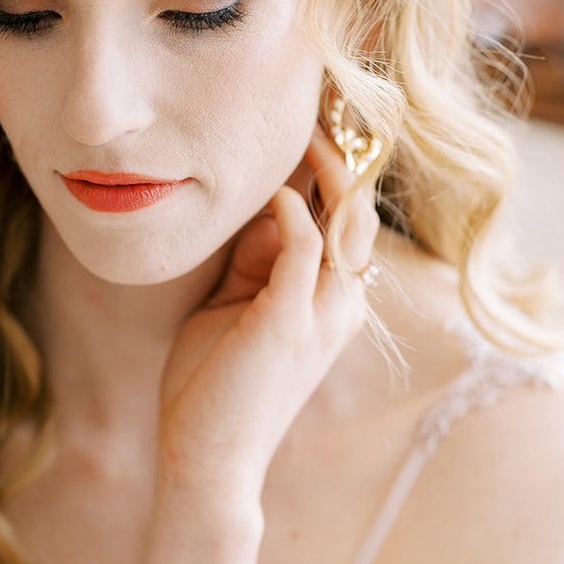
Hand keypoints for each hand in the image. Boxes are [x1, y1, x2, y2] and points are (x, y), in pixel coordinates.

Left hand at [157, 122, 379, 501]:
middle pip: (359, 206)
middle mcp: (341, 301)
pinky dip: (292, 207)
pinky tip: (269, 188)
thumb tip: (264, 203)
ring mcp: (322, 312)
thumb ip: (255, 257)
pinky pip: (306, 243)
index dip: (334, 163)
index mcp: (332, 297)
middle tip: (309, 105)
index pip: (346, 214)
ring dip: (325, 166)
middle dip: (341, 150)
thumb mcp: (235, 304)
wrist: (205, 457)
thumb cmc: (212, 384)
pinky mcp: (290, 320)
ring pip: (348, 216)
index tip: (306, 116)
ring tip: (299, 126)